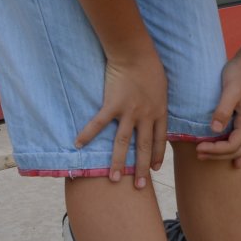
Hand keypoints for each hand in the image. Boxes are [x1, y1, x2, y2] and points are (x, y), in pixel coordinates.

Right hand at [74, 56, 168, 186]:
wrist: (136, 54)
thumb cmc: (150, 66)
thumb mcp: (162, 88)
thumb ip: (157, 102)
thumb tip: (155, 109)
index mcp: (159, 111)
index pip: (160, 139)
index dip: (156, 155)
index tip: (154, 169)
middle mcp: (146, 116)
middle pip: (143, 147)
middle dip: (141, 168)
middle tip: (140, 187)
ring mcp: (129, 112)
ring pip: (122, 143)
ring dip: (117, 162)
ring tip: (112, 179)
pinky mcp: (112, 105)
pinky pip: (98, 123)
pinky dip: (87, 134)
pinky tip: (78, 145)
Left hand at [192, 56, 240, 165]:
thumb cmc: (239, 74)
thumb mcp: (230, 90)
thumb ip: (223, 110)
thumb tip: (215, 130)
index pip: (232, 146)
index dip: (215, 150)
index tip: (198, 147)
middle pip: (235, 150)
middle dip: (217, 155)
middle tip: (197, 153)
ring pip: (240, 148)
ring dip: (223, 154)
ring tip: (206, 154)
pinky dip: (236, 151)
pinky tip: (234, 160)